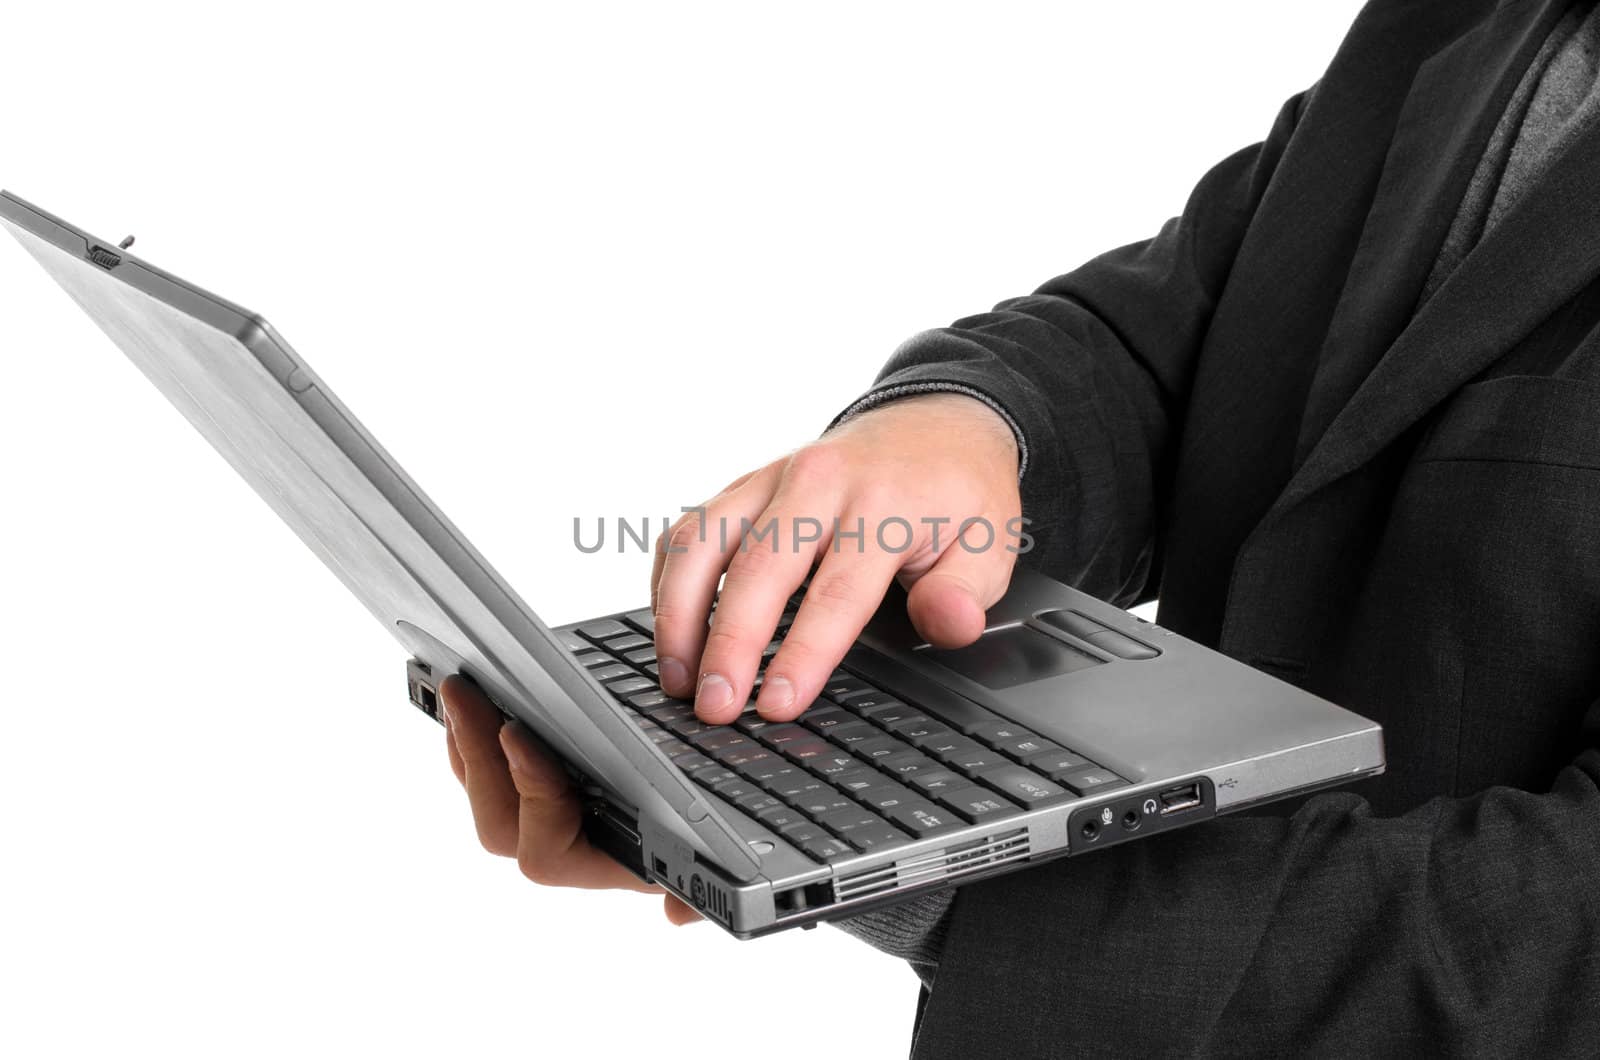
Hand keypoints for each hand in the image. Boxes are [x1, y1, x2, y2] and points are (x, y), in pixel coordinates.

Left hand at [439, 674, 699, 923]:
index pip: (545, 849)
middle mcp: (564, 845)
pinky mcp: (530, 780)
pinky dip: (471, 734)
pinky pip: (484, 768)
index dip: (530, 791)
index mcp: (602, 861)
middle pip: (497, 821)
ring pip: (483, 791)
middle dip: (477, 757)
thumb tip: (678, 913)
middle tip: (467, 695)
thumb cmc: (708, 837)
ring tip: (460, 689)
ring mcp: (541, 814)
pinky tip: (473, 694)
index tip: (519, 735)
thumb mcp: (714, 854)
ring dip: (465, 741)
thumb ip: (702, 888)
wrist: (702, 815)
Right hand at [652, 393, 1021, 723]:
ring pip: (701, 542)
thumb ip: (965, 592)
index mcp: (881, 503)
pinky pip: (687, 530)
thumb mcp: (991, 543)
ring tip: (677, 678)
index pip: (835, 591)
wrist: (933, 422)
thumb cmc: (956, 492)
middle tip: (713, 708)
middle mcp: (816, 483)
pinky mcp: (743, 485)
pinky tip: (670, 629)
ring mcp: (770, 479)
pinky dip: (667, 582)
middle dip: (726, 645)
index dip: (802, 653)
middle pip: (755, 570)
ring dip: (679, 615)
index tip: (777, 703)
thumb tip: (947, 623)